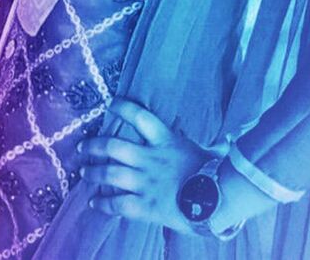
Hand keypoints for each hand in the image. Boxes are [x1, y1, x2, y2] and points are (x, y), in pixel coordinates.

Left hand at [78, 98, 207, 233]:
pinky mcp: (145, 205)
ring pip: (109, 174)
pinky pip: (117, 204)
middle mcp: (150, 159)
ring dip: (93, 173)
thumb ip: (208, 146)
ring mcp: (145, 182)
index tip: (111, 103)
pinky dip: (103, 204)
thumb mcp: (209, 153)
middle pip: (113, 147)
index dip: (123, 107)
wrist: (220, 200)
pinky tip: (95, 203)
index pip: (140, 116)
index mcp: (165, 141)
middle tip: (82, 146)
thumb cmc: (217, 175)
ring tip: (84, 172)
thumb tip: (228, 142)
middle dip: (94, 146)